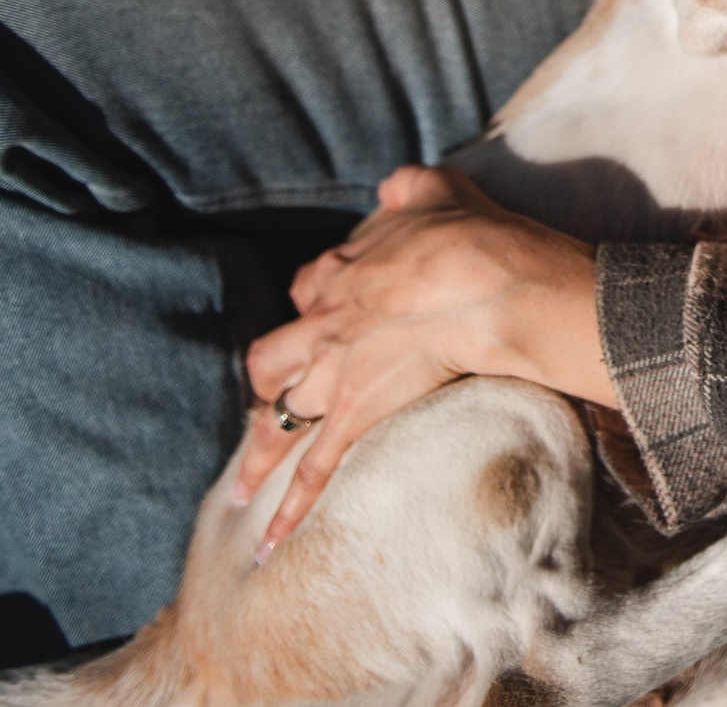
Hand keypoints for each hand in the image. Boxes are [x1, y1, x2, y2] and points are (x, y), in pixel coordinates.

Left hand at [233, 166, 613, 557]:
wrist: (485, 280)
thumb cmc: (469, 234)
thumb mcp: (436, 190)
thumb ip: (410, 189)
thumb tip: (394, 185)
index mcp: (343, 270)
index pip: (310, 286)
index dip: (318, 299)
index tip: (327, 308)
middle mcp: (325, 323)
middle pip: (272, 356)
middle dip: (270, 378)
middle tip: (278, 397)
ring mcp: (335, 372)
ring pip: (278, 416)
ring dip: (260, 450)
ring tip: (242, 486)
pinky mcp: (356, 412)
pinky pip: (314, 468)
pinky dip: (289, 508)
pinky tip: (268, 540)